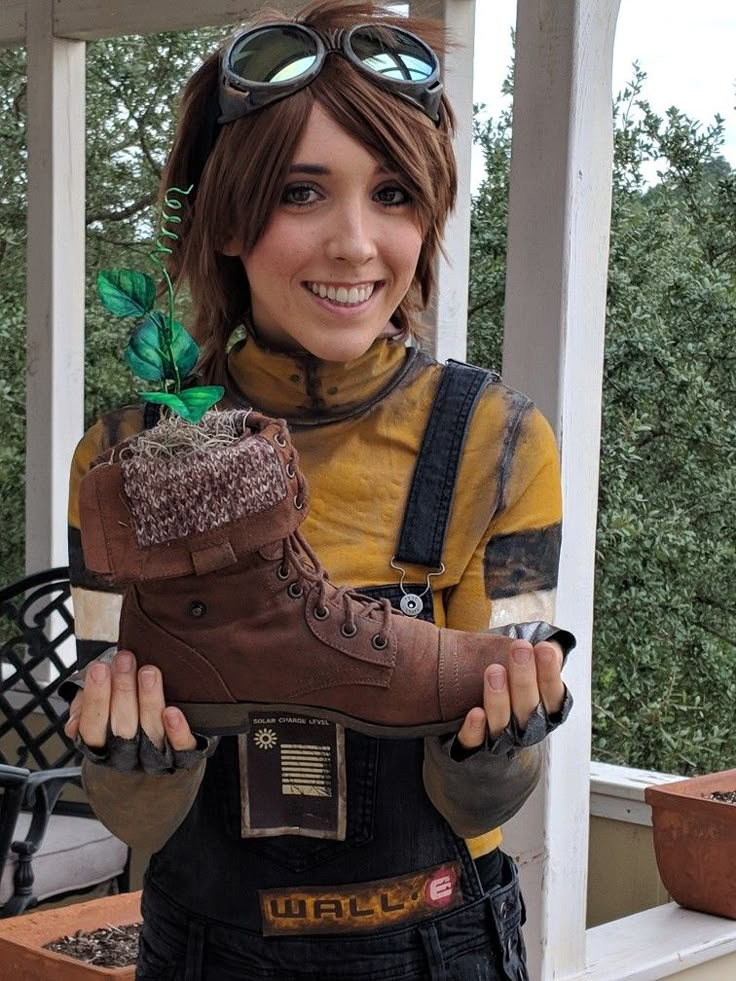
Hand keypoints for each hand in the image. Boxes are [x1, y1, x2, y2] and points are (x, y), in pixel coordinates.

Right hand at [63, 650, 196, 753]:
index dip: (95, 699)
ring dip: (148, 700)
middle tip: (125, 659)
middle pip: (122, 728)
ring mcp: (154, 756)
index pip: (91, 728)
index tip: (99, 668)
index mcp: (101, 746)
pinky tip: (172, 712)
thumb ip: (84, 709)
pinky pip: (181, 747)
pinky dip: (176, 730)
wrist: (163, 747)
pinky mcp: (182, 755)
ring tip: (148, 672)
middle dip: (122, 690)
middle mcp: (126, 755)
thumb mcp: (98, 708)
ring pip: (151, 731)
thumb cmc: (124, 712)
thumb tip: (74, 724)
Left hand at [456, 640, 564, 750]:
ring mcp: (502, 740)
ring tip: (494, 670)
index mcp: (547, 711)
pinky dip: (475, 729)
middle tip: (520, 649)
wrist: (487, 725)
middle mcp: (528, 730)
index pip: (553, 694)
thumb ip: (544, 658)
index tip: (544, 648)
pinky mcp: (475, 747)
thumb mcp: (532, 671)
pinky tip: (476, 712)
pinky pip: (474, 742)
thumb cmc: (514, 687)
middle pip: (528, 707)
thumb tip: (553, 644)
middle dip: (524, 678)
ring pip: (502, 723)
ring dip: (499, 699)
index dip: (549, 673)